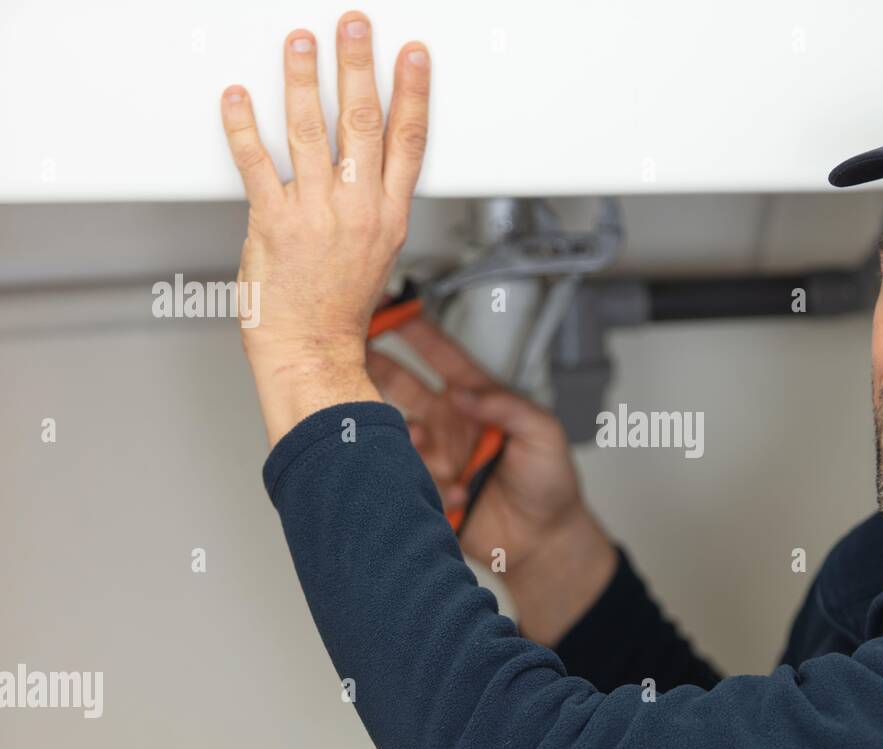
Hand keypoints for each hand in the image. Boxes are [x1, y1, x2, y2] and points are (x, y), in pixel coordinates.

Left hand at [220, 11, 429, 444]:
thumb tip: (366, 166)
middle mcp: (357, 209)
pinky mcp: (273, 222)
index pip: (408, 141)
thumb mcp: (377, 253)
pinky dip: (243, 126)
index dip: (411, 92)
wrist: (311, 351)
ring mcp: (315, 214)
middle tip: (353, 25)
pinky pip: (256, 163)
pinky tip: (239, 98)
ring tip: (299, 43)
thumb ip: (373, 205)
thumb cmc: (339, 310)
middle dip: (358, 65)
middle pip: (364, 122)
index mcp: (388, 215)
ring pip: (311, 131)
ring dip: (304, 79)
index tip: (410, 56)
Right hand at [368, 321, 617, 646]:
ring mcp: (435, 455)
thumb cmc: (550, 483)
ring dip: (407, 439)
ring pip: (397, 433)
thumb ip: (508, 406)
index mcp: (476, 399)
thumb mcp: (544, 432)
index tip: (390, 307)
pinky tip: (458, 495)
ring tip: (424, 445)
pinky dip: (430, 484)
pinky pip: (408, 478)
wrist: (545, 541)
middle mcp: (448, 422)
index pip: (439, 355)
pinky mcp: (426, 488)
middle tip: (355, 357)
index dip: (415, 330)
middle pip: (401, 384)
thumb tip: (467, 392)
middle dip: (378, 368)